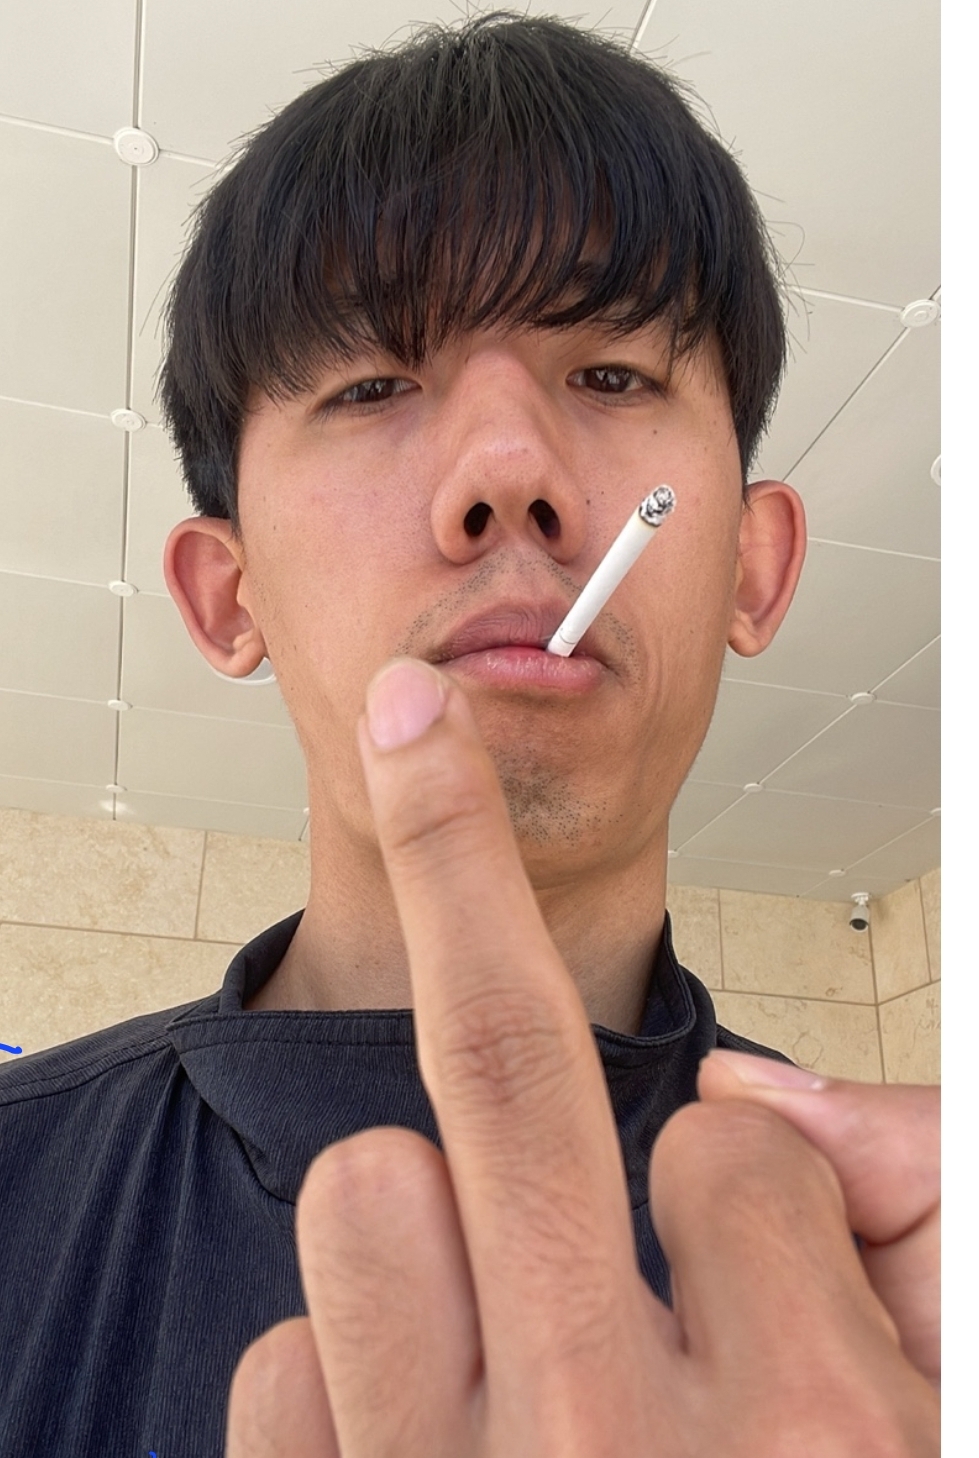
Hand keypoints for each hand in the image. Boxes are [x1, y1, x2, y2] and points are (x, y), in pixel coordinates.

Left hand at [226, 659, 938, 1456]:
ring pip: (363, 1197)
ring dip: (422, 1207)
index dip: (744, 1167)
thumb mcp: (944, 1395)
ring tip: (493, 1307)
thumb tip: (765, 1093)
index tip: (744, 1250)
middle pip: (502, 1064)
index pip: (734, 1138)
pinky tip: (428, 1425)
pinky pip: (281, 1361)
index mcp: (804, 1418)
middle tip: (417, 715)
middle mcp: (608, 1451)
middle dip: (452, 844)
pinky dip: (348, 1361)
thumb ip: (924, 1210)